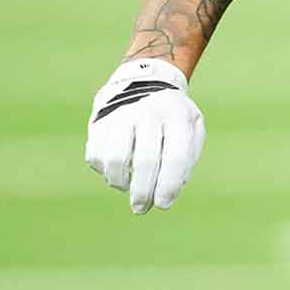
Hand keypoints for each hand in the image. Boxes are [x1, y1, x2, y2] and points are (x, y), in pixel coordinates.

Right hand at [85, 59, 205, 213]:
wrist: (143, 81)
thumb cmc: (172, 115)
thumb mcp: (191, 126)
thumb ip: (188, 155)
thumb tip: (174, 186)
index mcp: (177, 116)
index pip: (175, 157)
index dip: (169, 186)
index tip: (163, 204)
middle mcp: (149, 113)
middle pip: (145, 161)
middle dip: (143, 192)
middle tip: (142, 208)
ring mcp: (121, 115)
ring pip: (115, 159)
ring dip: (121, 183)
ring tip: (128, 187)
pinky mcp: (100, 121)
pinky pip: (97, 155)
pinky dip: (104, 170)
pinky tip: (116, 171)